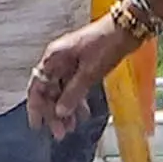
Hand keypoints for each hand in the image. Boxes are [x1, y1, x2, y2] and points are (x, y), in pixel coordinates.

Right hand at [27, 8, 136, 137]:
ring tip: (71, 128)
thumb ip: (73, 93)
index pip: (37, 86)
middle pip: (49, 91)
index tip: (38, 125)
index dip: (36, 107)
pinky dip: (76, 100)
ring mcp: (70, 62)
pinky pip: (73, 86)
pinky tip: (82, 114)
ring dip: (65, 109)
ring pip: (61, 91)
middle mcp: (57, 60)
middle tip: (60, 133)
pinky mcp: (82, 65)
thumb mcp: (89, 73)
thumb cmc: (106, 44)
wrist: (126, 28)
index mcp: (53, 58)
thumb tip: (60, 112)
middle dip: (53, 113)